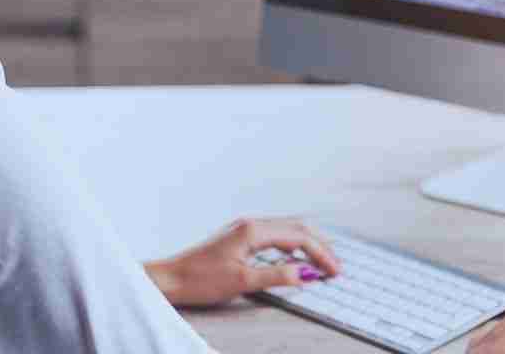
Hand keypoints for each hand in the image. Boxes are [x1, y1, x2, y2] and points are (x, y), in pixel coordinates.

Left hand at [144, 217, 341, 307]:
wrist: (169, 278)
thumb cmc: (199, 279)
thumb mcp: (242, 281)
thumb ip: (276, 276)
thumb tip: (304, 274)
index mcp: (253, 230)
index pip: (298, 237)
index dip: (321, 254)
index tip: (335, 270)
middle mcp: (250, 224)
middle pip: (296, 227)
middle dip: (319, 245)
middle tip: (335, 266)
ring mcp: (243, 228)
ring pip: (286, 229)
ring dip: (307, 243)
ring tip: (322, 261)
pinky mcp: (238, 237)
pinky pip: (274, 235)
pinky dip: (291, 244)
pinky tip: (295, 257)